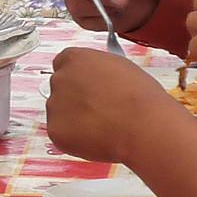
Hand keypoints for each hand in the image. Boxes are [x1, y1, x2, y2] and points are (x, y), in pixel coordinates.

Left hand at [45, 46, 174, 163]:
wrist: (143, 126)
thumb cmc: (141, 99)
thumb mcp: (120, 68)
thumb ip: (98, 70)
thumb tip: (96, 78)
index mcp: (75, 58)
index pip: (63, 64)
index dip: (77, 78)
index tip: (85, 87)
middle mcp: (60, 78)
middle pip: (60, 88)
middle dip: (74, 99)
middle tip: (95, 110)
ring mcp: (54, 105)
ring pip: (59, 112)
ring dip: (73, 119)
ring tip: (101, 126)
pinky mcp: (55, 130)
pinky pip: (61, 134)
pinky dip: (74, 138)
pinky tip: (96, 138)